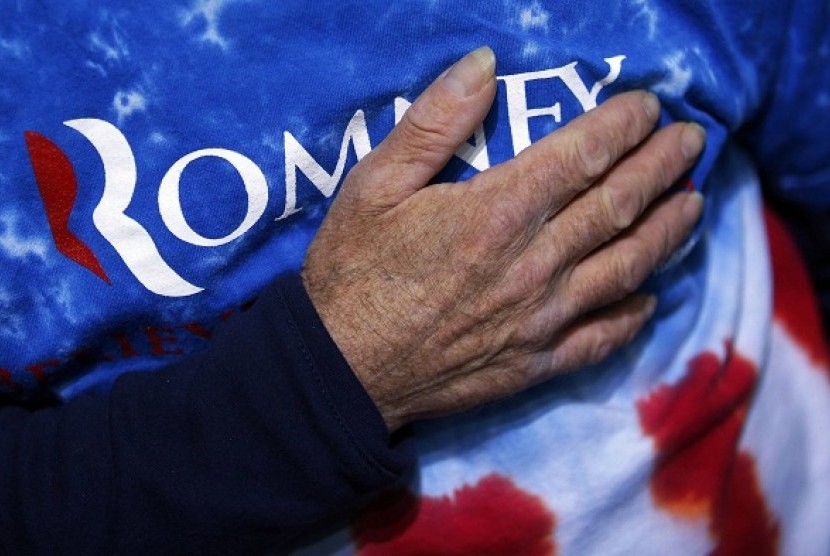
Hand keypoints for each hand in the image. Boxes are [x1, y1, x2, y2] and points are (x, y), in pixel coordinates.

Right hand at [302, 47, 704, 431]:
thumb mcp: (374, 184)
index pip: (582, 156)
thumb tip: (483, 64)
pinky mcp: (536, 363)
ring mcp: (542, 318)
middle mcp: (534, 264)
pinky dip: (634, 313)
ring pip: (626, 267)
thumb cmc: (352, 272)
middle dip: (662, 167)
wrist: (341, 371)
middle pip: (619, 206)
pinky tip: (652, 296)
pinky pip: (602, 336)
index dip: (622, 125)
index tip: (647, 106)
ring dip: (668, 232)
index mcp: (497, 212)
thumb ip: (433, 123)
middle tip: (691, 142)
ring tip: (693, 205)